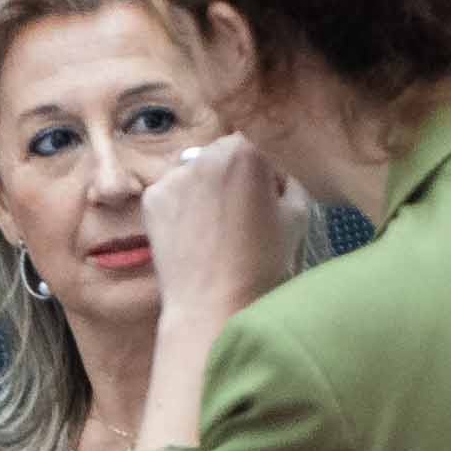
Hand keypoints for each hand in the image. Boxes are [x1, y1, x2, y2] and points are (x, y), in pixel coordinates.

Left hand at [137, 134, 297, 335]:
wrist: (214, 307)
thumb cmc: (265, 265)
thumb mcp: (298, 215)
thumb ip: (289, 179)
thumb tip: (276, 173)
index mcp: (249, 151)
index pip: (262, 144)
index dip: (268, 173)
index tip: (269, 201)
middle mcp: (207, 153)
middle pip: (226, 154)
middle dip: (235, 175)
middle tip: (242, 217)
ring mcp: (174, 175)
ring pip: (197, 171)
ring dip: (207, 187)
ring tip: (216, 229)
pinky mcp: (152, 198)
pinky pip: (173, 192)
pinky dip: (183, 207)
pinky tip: (193, 236)